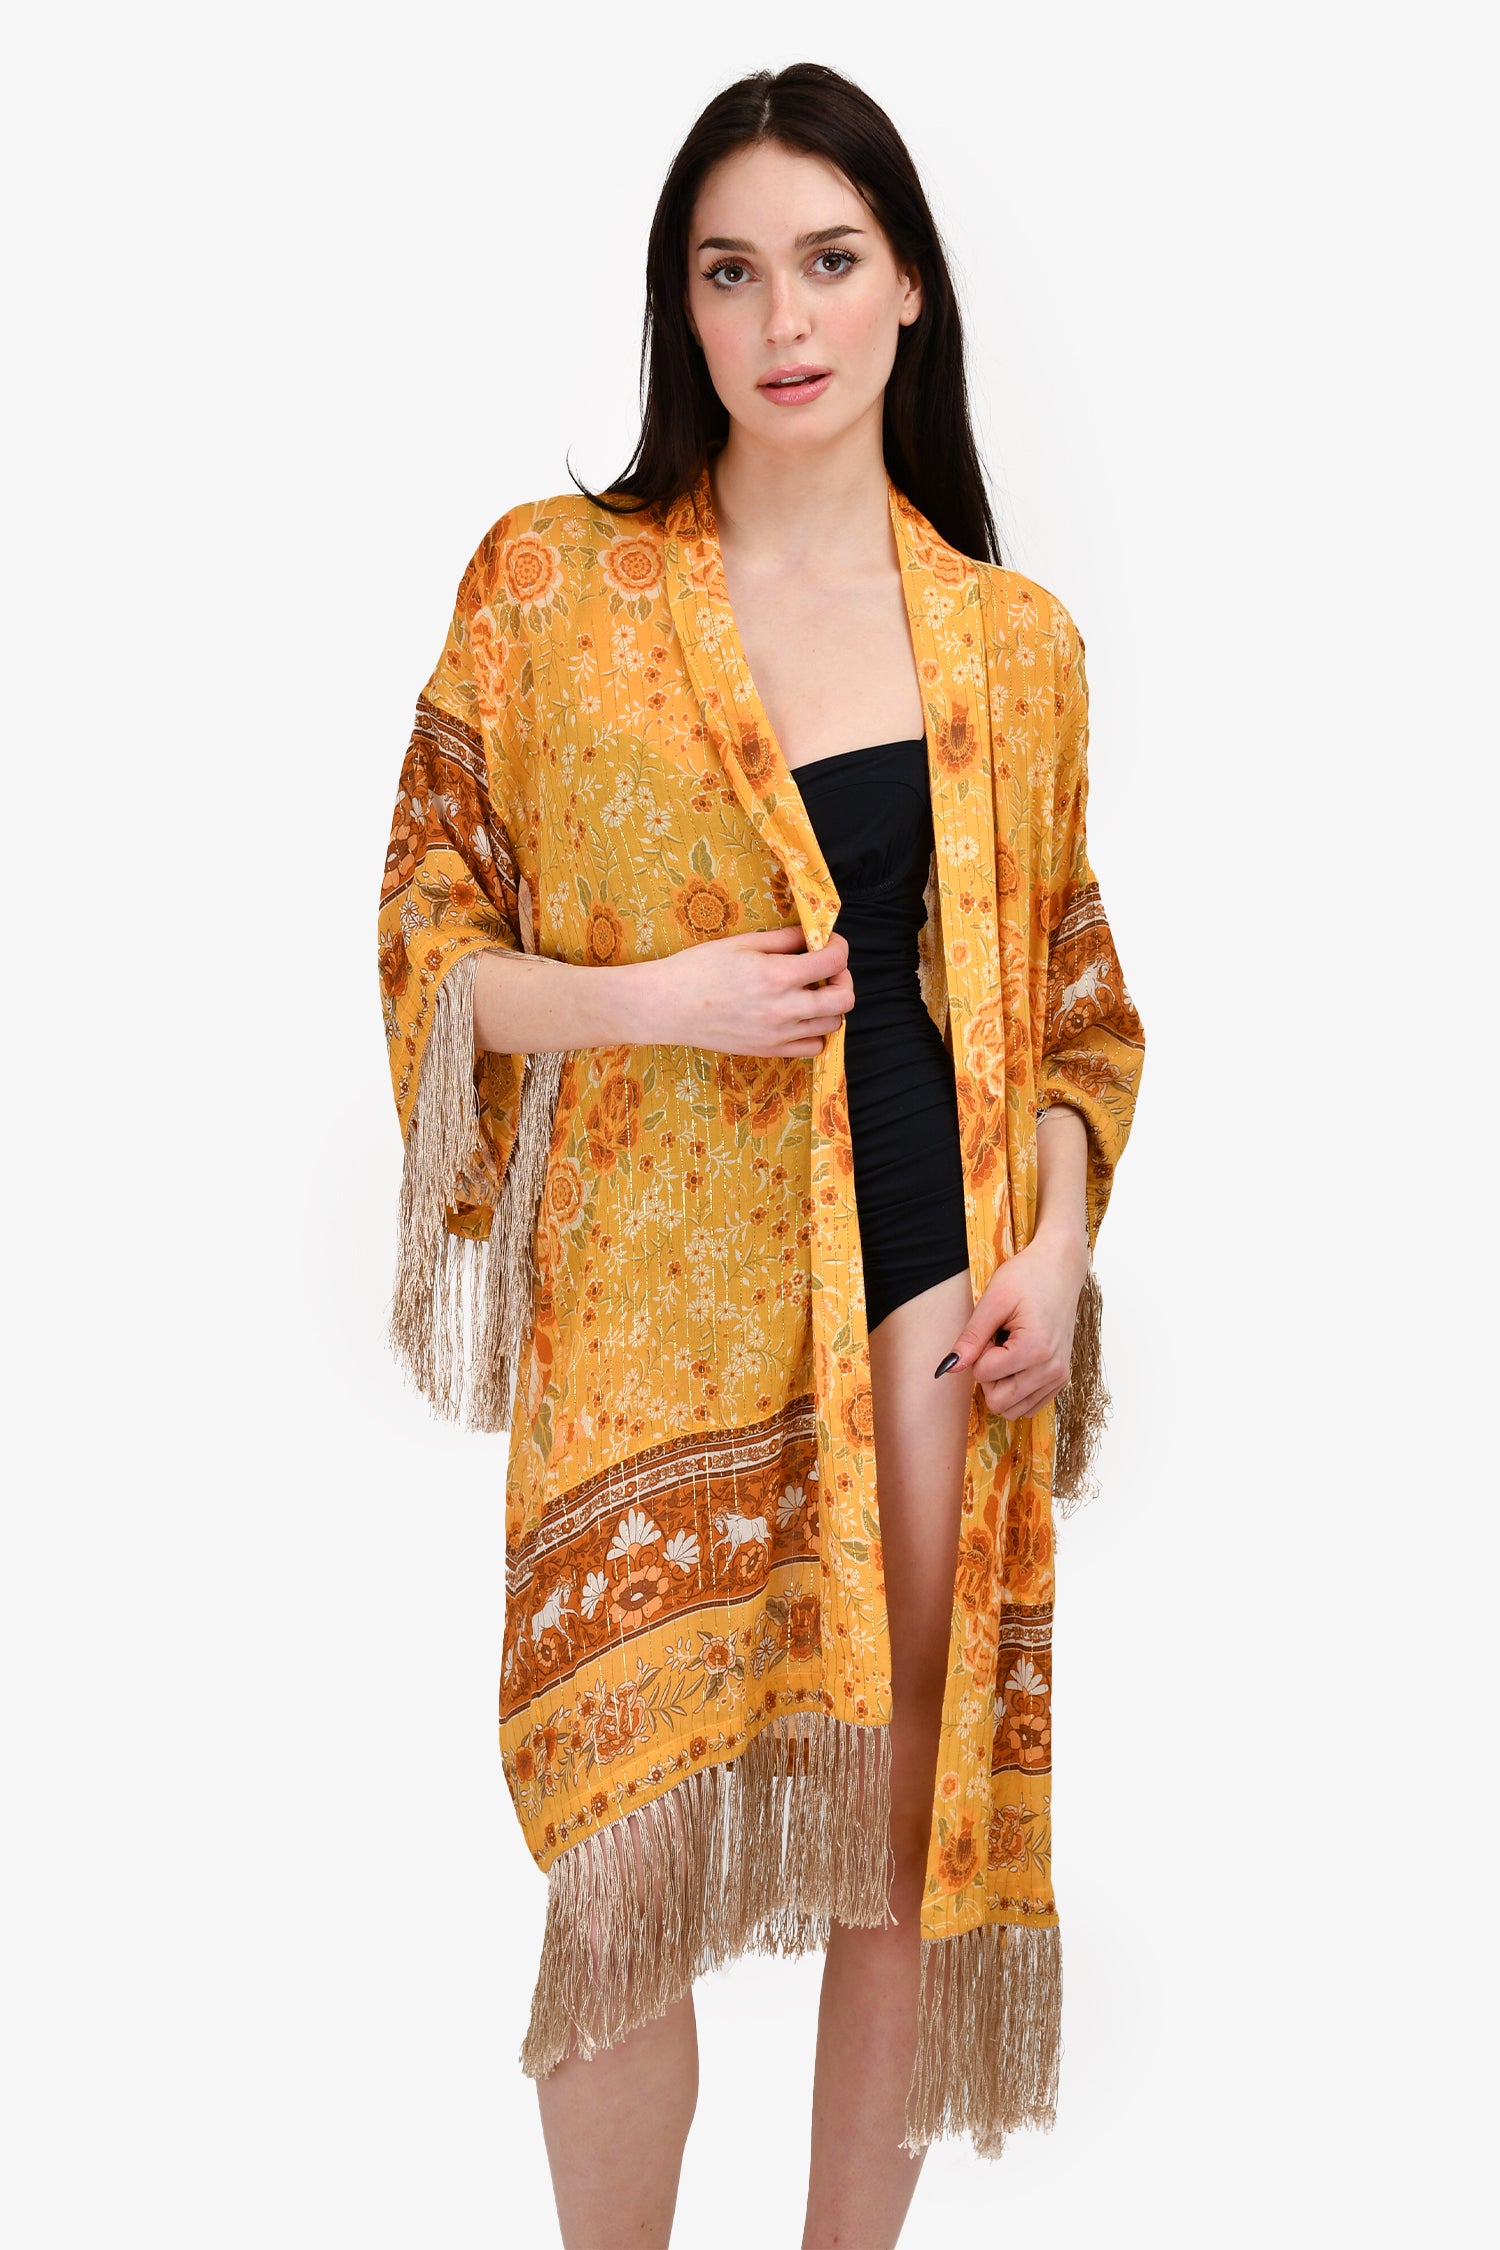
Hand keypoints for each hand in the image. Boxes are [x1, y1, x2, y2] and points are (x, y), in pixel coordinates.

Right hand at [634, 925, 854, 1057]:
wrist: (667, 1006)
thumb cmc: (699, 969)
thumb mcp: (742, 943)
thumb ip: (784, 939)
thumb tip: (812, 936)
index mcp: (777, 975)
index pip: (834, 961)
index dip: (839, 947)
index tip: (829, 943)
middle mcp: (784, 1009)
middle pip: (844, 999)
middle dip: (842, 979)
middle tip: (826, 970)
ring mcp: (778, 1035)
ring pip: (833, 1024)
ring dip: (829, 1005)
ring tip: (809, 992)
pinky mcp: (769, 1051)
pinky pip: (813, 1047)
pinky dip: (815, 1031)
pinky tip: (798, 1016)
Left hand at [934, 1229, 1090, 1418]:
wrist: (1060, 1269)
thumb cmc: (1027, 1277)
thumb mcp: (993, 1301)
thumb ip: (971, 1338)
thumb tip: (948, 1368)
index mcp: (1035, 1350)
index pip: (984, 1375)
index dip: (980, 1351)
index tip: (993, 1328)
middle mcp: (1052, 1370)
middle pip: (998, 1401)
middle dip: (988, 1374)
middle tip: (997, 1342)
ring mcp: (1059, 1377)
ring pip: (1012, 1410)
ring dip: (1002, 1383)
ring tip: (1009, 1349)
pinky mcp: (1061, 1379)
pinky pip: (1028, 1406)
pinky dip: (1015, 1389)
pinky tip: (1019, 1360)